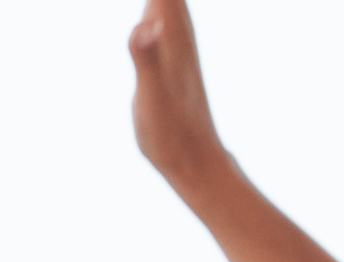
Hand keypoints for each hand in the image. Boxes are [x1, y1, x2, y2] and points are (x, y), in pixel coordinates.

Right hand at [129, 0, 232, 185]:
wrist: (196, 162)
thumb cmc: (172, 134)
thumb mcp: (153, 97)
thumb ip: (147, 59)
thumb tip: (147, 25)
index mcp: (173, 37)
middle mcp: (180, 37)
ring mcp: (179, 47)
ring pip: (174, 2)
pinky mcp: (174, 60)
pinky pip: (168, 17)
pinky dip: (162, 3)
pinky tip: (159, 7)